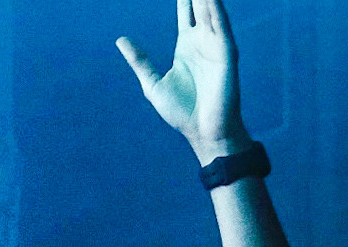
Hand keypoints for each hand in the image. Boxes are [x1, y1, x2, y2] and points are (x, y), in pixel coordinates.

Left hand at [117, 0, 250, 163]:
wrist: (203, 132)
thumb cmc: (181, 111)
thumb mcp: (152, 84)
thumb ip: (139, 60)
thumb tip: (120, 40)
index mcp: (187, 45)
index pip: (187, 11)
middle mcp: (204, 41)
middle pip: (202, 4)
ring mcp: (216, 46)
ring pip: (213, 11)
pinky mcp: (226, 56)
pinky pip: (222, 28)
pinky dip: (218, 12)